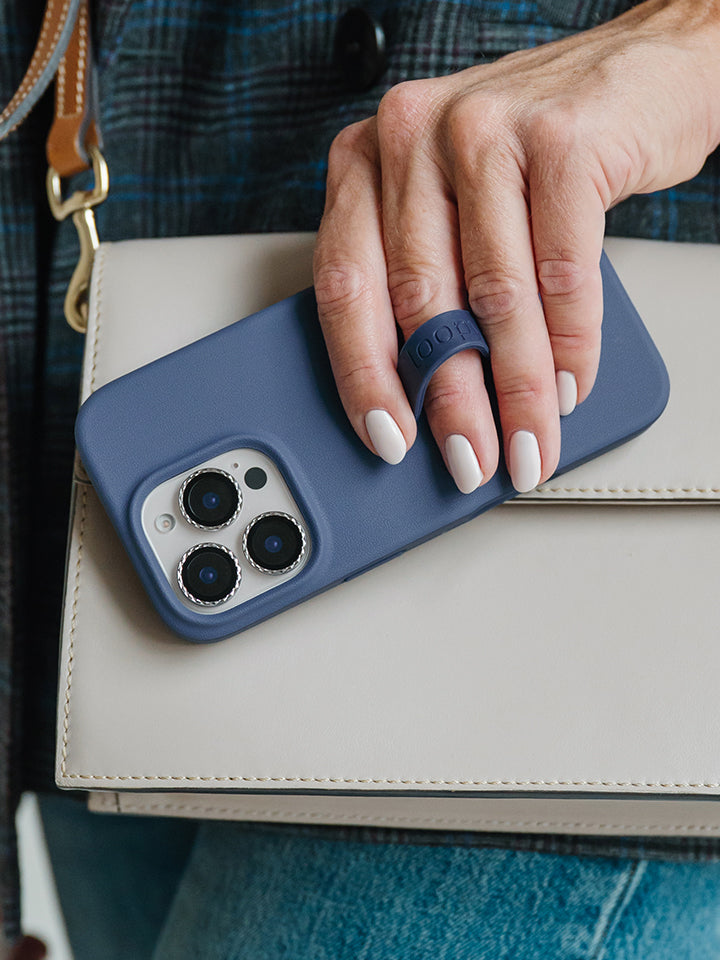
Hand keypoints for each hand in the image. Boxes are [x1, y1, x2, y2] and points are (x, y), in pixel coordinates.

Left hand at [314, 0, 719, 491]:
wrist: (636, 73)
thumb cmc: (532, 155)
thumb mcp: (452, 204)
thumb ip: (429, 279)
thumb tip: (430, 397)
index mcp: (367, 160)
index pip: (344, 285)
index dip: (364, 375)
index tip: (389, 436)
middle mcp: (412, 138)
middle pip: (419, 300)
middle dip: (451, 400)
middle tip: (471, 459)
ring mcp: (484, 130)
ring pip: (494, 295)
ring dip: (517, 389)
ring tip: (529, 441)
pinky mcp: (561, 139)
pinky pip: (563, 271)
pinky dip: (572, 342)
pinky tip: (572, 385)